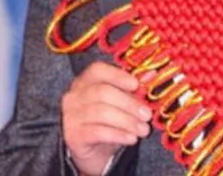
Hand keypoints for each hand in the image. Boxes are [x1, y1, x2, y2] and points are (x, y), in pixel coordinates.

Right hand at [62, 61, 151, 175]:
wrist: (93, 153)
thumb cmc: (109, 121)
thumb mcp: (122, 102)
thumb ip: (133, 88)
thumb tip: (151, 74)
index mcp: (85, 80)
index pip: (97, 70)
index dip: (118, 75)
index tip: (136, 85)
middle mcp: (74, 95)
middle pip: (102, 92)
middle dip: (129, 103)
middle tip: (147, 115)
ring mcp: (71, 116)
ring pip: (101, 113)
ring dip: (127, 121)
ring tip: (143, 129)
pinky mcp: (73, 136)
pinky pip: (98, 132)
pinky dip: (119, 135)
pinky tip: (132, 138)